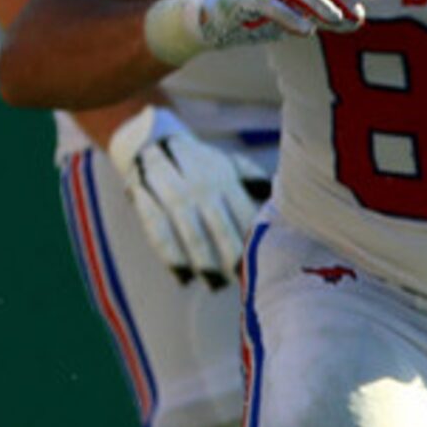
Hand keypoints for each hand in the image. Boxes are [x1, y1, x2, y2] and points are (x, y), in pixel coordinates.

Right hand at [106, 105, 258, 287]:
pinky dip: (171, 256)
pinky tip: (183, 278)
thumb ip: (255, 185)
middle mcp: (199, 185)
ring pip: (190, 232)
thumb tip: (282, 204)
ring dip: (203, 261)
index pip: (243, 212)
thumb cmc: (202, 166)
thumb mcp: (230, 166)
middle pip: (219, 225)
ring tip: (216, 285)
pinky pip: (158, 232)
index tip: (264, 263)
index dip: (252, 238)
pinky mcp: (145, 199)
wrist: (150, 141)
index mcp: (224, 177)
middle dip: (231, 256)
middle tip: (243, 282)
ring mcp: (171, 192)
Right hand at [145, 0, 371, 65]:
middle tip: (355, 13)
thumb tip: (359, 21)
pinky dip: (289, 16)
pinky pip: (267, 3)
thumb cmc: (262, 13)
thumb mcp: (300, 11)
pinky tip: (307, 31)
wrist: (214, 18)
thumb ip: (326, 14)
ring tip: (335, 19)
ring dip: (317, 1)